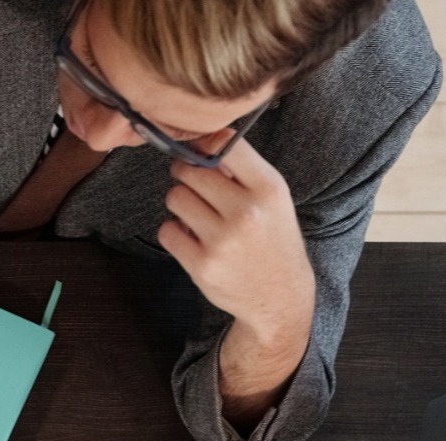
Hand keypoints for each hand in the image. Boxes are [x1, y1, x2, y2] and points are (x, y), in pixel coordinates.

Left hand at [157, 136, 313, 346]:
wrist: (278, 295)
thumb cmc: (272, 239)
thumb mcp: (273, 198)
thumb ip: (242, 171)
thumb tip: (200, 142)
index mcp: (268, 188)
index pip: (226, 145)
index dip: (204, 145)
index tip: (199, 152)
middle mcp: (246, 211)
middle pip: (191, 172)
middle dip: (185, 175)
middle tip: (192, 184)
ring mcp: (222, 240)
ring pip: (175, 199)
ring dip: (180, 204)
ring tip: (196, 214)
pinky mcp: (201, 264)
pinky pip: (166, 231)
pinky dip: (173, 232)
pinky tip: (190, 237)